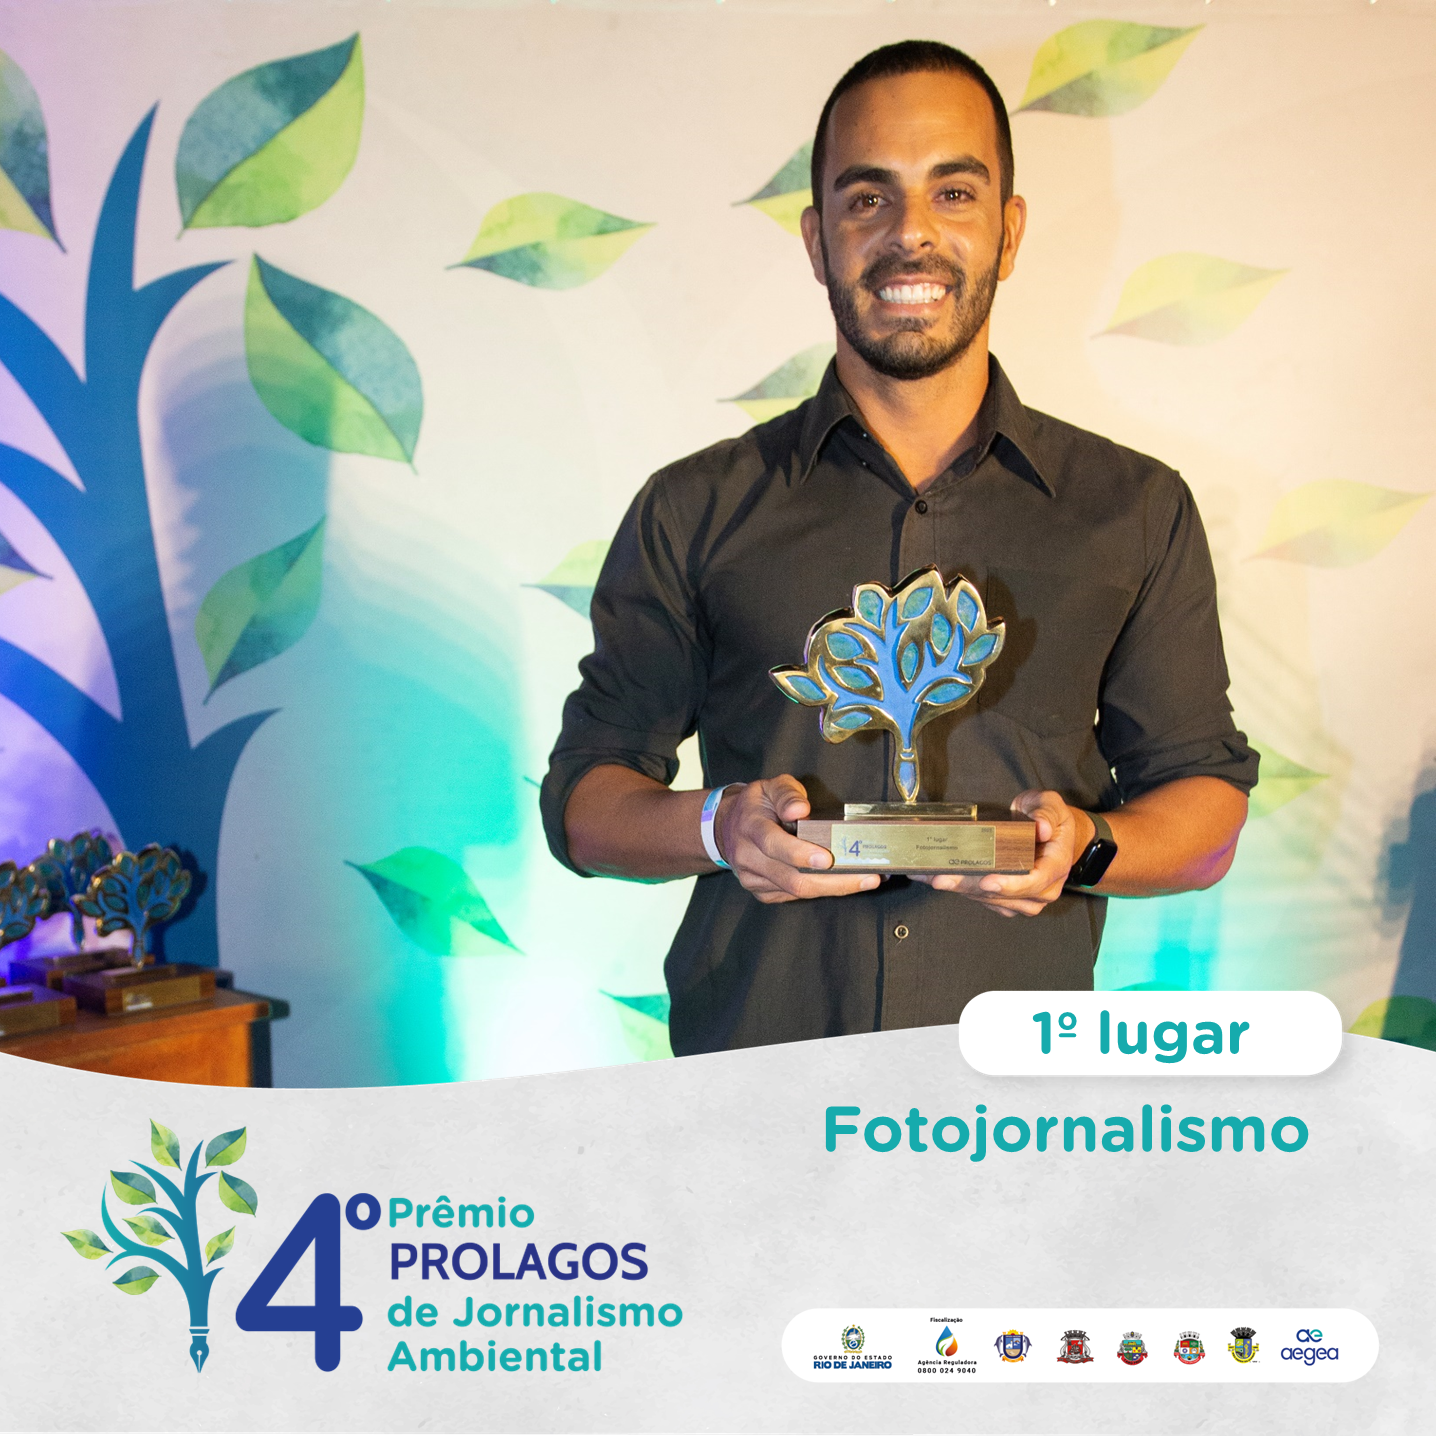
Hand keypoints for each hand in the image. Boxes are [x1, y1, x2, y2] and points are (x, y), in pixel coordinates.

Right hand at [713, 776, 880, 903]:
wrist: (726, 828)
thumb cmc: (757, 805)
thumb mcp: (770, 787)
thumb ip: (787, 794)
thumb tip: (800, 809)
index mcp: (749, 826)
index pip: (773, 844)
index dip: (799, 854)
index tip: (827, 858)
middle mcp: (747, 857)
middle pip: (791, 878)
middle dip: (832, 881)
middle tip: (866, 877)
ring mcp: (752, 878)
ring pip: (796, 891)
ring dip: (833, 888)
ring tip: (865, 881)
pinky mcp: (761, 892)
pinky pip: (793, 896)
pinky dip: (821, 891)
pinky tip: (843, 883)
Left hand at [913, 789, 1093, 917]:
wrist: (1052, 834)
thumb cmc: (1052, 820)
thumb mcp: (1052, 806)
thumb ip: (1046, 813)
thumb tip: (1041, 827)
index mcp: (1054, 868)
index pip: (1033, 882)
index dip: (1010, 885)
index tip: (987, 881)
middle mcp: (1042, 890)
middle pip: (1003, 895)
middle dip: (969, 887)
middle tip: (941, 878)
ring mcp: (1024, 898)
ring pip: (988, 899)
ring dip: (959, 889)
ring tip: (931, 877)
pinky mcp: (1008, 900)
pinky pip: (983, 899)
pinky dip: (960, 889)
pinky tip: (937, 878)